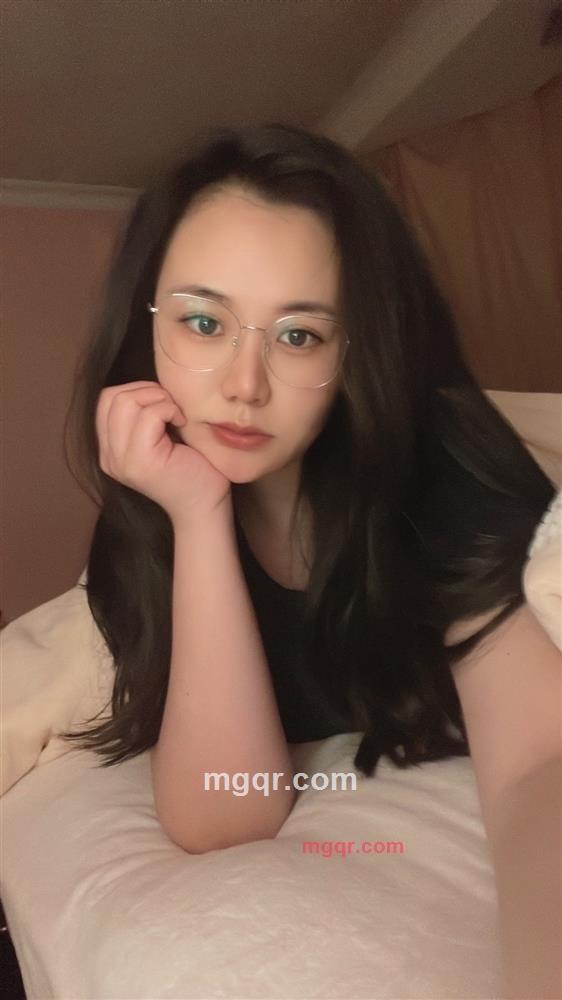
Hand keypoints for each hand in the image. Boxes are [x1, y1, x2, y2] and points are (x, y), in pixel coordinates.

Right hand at [96, 381, 231, 523]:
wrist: (204, 506)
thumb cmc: (191, 469)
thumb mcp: (157, 438)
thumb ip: (141, 417)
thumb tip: (147, 386)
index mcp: (110, 450)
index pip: (105, 400)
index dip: (136, 391)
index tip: (163, 405)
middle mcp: (109, 457)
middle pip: (111, 397)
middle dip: (146, 391)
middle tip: (172, 408)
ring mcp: (121, 461)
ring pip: (126, 402)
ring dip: (158, 399)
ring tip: (176, 416)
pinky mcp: (141, 461)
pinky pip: (148, 415)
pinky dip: (168, 409)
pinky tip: (182, 423)